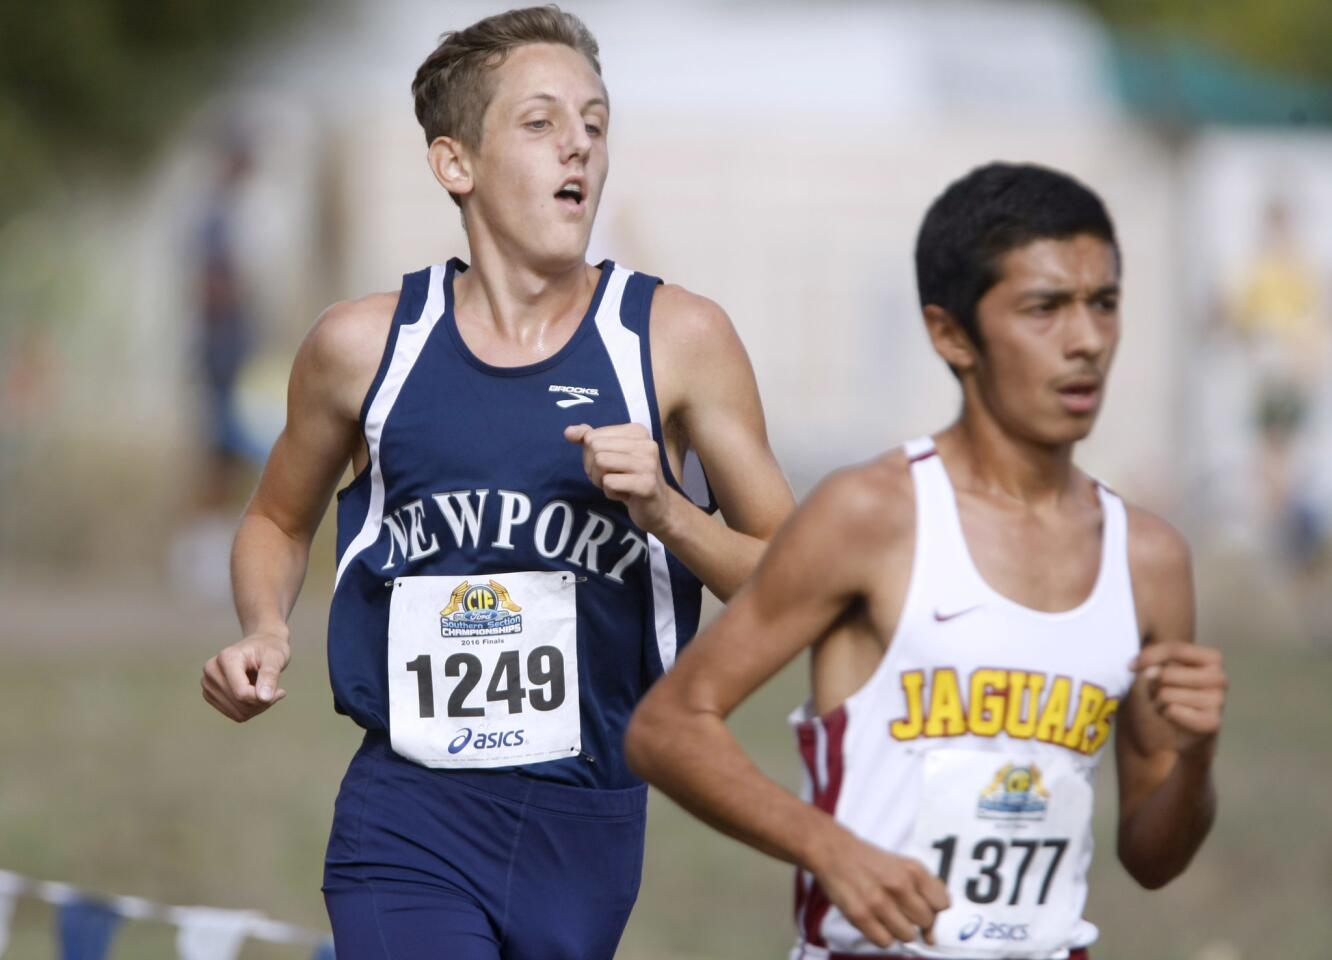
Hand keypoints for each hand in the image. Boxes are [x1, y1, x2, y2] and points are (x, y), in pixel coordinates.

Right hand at [201, 630, 290, 721]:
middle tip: (277, 692)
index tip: (280, 692)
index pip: (242, 692)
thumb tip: (264, 698)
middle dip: (262, 703)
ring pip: (237, 713)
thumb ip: (270, 676)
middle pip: (239, 703)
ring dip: (257, 707)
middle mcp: (211, 671)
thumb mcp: (276, 658)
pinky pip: (234, 714)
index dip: (264, 698)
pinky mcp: (210, 694)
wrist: (261, 645)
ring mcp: (208, 684)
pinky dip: (250, 710)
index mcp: (226, 658)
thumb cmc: (269, 649)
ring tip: (267, 692)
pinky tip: (258, 696)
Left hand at [564, 422, 678, 533]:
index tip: (610, 466)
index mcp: (638, 431)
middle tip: (611, 478)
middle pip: (595, 449)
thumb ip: (589, 439)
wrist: (657, 507)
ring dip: (601, 481)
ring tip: (617, 485)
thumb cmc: (629, 478)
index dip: (591, 455)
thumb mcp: (609, 455)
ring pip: (600, 463)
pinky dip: (610, 493)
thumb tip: (568, 432)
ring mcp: (648, 464)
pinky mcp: (647, 484)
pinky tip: (625, 496)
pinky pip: (609, 483)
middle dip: (594, 469)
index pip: (592, 436)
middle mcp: (646, 443)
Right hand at [808, 827, 949, 947]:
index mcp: (913, 870)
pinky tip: (875, 921)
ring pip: (907, 936)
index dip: (934, 909)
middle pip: (926, 922)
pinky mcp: (860, 916)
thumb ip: (926, 892)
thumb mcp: (904, 866)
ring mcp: (879, 901)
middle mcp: (899, 885)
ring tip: (886, 916)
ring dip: (899, 930)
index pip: (942, 904)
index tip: (923, 907)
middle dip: (916, 921)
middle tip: (901, 910)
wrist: (834, 852)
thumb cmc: (872, 862)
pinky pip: (885, 942)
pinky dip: (882, 936)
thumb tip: (932, 935)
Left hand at [1131, 642, 1226, 756]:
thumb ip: (1153, 662)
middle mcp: (1220, 678)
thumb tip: (1152, 673)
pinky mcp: (1212, 721)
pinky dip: (1165, 715)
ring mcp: (1219, 700)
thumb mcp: (1159, 670)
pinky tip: (1173, 718)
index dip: (1147, 656)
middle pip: (1167, 673)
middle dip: (1153, 685)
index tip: (1129, 666)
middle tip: (1158, 693)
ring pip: (1166, 694)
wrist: (1181, 733)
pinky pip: (1172, 711)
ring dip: (1158, 702)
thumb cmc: (1169, 694)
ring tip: (1166, 706)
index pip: (1174, 649)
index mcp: (1211, 659)